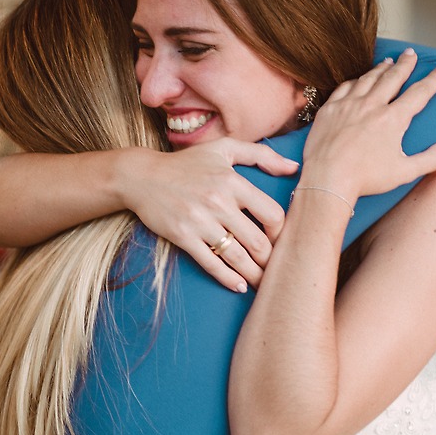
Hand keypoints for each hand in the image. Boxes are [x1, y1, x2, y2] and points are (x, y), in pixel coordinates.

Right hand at [124, 139, 297, 292]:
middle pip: (257, 241)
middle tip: (276, 269)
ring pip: (237, 257)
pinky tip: (239, 286)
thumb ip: (261, 154)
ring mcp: (200, 222)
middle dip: (270, 260)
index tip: (280, 240)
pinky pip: (211, 263)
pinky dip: (228, 279)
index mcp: (233, 181)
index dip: (281, 232)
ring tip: (263, 284)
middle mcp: (218, 202)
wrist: (142, 177)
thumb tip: (293, 168)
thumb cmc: (186, 163)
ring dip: (254, 275)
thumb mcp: (223, 148)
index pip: (271, 214)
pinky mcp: (183, 237)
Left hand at [299, 49, 435, 201]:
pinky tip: (358, 79)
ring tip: (388, 61)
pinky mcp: (330, 109)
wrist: (327, 179)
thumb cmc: (366, 179)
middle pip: (393, 78)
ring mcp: (348, 105)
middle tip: (411, 54)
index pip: (420, 93)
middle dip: (405, 64)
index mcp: (393, 119)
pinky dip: (355, 80)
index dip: (434, 79)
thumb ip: (432, 159)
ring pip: (368, 79)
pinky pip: (345, 87)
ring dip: (380, 68)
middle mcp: (372, 106)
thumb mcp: (405, 172)